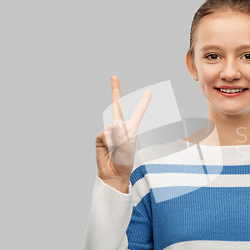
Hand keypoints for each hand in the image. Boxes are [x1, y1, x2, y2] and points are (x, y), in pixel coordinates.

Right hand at [95, 76, 151, 192]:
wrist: (112, 173)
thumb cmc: (124, 162)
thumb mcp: (127, 149)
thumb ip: (121, 136)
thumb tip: (113, 124)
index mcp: (131, 128)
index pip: (138, 112)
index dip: (143, 101)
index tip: (149, 91)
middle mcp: (119, 126)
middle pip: (117, 106)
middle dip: (115, 90)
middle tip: (114, 76)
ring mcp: (109, 130)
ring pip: (111, 128)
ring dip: (115, 141)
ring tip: (116, 150)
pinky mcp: (100, 136)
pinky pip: (104, 135)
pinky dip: (108, 142)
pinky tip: (108, 149)